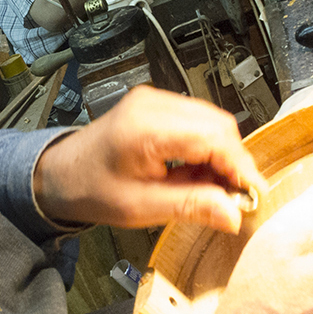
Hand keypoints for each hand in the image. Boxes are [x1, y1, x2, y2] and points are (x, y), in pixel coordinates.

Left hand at [33, 86, 266, 233]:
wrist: (60, 174)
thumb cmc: (90, 189)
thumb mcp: (140, 208)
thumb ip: (190, 207)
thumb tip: (233, 213)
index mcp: (146, 128)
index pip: (213, 137)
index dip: (239, 166)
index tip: (252, 193)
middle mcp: (152, 105)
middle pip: (218, 125)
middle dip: (233, 161)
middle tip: (234, 196)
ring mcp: (154, 100)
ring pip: (212, 121)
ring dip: (221, 155)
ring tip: (210, 187)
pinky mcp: (156, 105)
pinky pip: (197, 121)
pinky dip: (206, 147)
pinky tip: (196, 172)